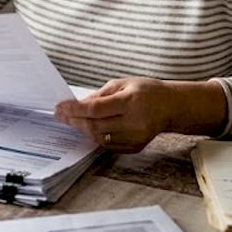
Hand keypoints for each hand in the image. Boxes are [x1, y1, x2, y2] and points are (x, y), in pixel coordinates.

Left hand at [54, 77, 169, 152]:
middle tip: (61, 115)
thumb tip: (78, 105)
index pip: (96, 109)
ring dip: (83, 129)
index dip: (74, 110)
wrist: (171, 106)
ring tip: (74, 120)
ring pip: (100, 138)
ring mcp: (135, 137)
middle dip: (74, 121)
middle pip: (95, 126)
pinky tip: (89, 128)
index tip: (60, 108)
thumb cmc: (146, 91)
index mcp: (131, 101)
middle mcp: (134, 122)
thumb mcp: (123, 83)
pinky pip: (109, 145)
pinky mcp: (136, 147)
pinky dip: (96, 136)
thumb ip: (100, 95)